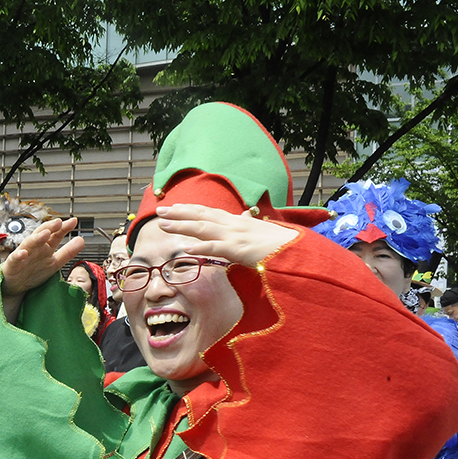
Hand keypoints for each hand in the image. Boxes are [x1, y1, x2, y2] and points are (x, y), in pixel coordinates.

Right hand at [0, 217, 83, 298]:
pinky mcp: (13, 264)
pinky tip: (23, 253)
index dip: (64, 228)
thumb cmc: (33, 272)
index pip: (55, 235)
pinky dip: (18, 255)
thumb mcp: (55, 263)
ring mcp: (23, 255)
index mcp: (45, 247)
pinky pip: (15, 259)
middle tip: (59, 222)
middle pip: (42, 234)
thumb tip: (82, 240)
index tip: (73, 221)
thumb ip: (68, 252)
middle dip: (49, 228)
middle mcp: (35, 248)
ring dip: (37, 238)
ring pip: (29, 244)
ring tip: (45, 233)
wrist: (16, 286)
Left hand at [152, 204, 298, 267]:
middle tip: (159, 212)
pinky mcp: (239, 250)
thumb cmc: (281, 244)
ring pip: (203, 229)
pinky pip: (216, 248)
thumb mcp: (260, 231)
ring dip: (182, 226)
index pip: (209, 212)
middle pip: (201, 216)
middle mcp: (234, 225)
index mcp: (237, 221)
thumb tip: (242, 216)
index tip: (173, 207)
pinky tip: (185, 249)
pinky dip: (200, 248)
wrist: (298, 251)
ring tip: (163, 226)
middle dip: (179, 213)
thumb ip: (247, 225)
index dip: (190, 209)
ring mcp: (235, 236)